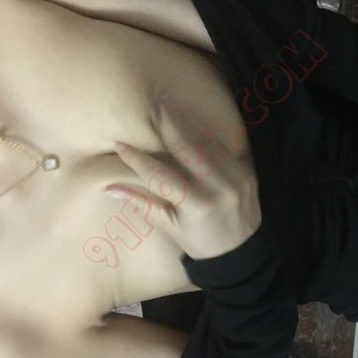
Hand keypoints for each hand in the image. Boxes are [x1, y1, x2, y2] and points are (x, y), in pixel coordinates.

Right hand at [103, 105, 261, 259]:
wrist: (243, 253)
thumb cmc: (201, 242)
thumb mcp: (171, 228)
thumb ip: (143, 205)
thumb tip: (110, 188)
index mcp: (197, 206)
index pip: (160, 177)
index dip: (138, 160)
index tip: (120, 144)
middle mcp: (218, 189)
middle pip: (188, 149)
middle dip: (168, 125)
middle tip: (152, 105)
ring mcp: (236, 178)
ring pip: (207, 144)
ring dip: (187, 123)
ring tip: (169, 104)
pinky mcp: (247, 172)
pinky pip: (223, 148)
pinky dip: (206, 134)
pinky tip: (192, 120)